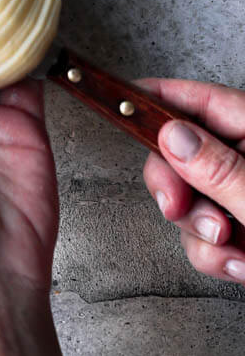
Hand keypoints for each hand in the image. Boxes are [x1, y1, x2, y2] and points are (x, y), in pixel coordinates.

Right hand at [139, 78, 244, 283]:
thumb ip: (223, 170)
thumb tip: (172, 135)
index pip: (200, 99)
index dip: (158, 96)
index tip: (122, 99)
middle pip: (184, 154)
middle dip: (177, 188)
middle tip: (179, 210)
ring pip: (195, 203)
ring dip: (203, 235)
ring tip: (236, 254)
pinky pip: (213, 239)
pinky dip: (221, 259)